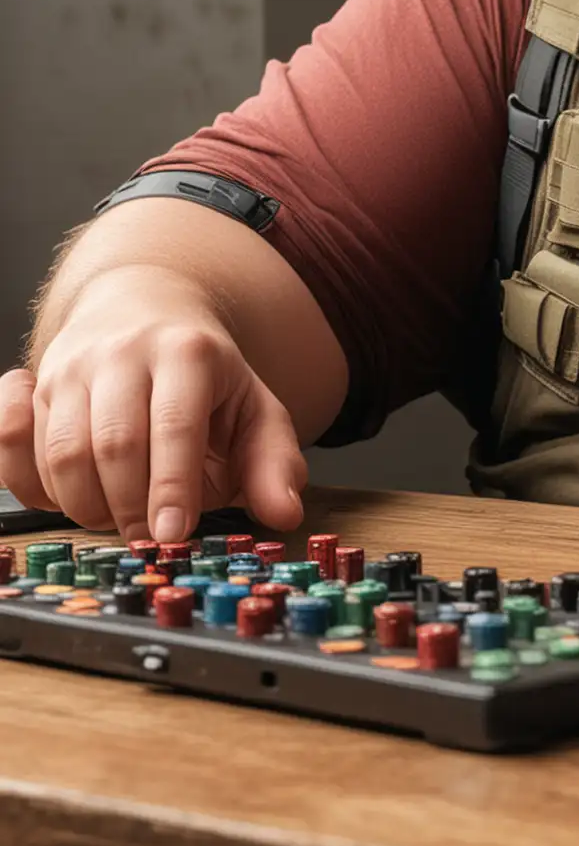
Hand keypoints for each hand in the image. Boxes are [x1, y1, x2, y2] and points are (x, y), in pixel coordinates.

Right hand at [0, 265, 306, 541]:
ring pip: (60, 452)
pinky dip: (26, 478)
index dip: (171, 486)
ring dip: (84, 503)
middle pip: (112, 444)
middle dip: (128, 506)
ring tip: (116, 515)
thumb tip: (285, 512)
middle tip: (146, 536)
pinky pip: (11, 440)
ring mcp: (72, 366)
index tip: (172, 534)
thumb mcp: (255, 409)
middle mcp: (123, 353)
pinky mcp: (35, 384)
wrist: (148, 309)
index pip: (174, 426)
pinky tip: (56, 489)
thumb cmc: (206, 376)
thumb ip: (274, 462)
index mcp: (187, 352)